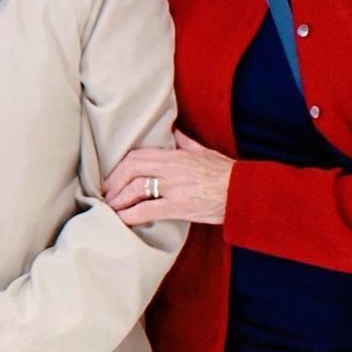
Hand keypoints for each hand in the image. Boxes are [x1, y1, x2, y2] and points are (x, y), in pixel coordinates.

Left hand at [103, 132, 231, 225]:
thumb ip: (185, 142)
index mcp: (175, 155)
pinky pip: (147, 210)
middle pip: (130, 170)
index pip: (137, 156)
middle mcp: (171, 169)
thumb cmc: (226, 173)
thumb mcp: (204, 152)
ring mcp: (174, 187)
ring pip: (135, 189)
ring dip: (118, 200)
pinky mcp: (179, 206)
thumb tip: (174, 132)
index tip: (112, 177)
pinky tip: (122, 219)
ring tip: (110, 208)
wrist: (246, 192)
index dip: (119, 166)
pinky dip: (131, 215)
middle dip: (113, 182)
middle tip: (105, 194)